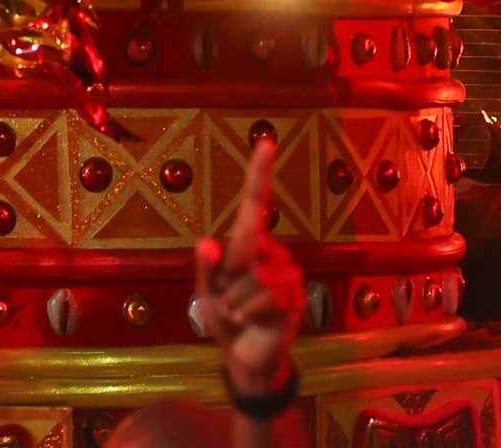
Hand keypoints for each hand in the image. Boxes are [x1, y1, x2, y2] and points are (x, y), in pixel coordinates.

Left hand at [192, 131, 304, 404]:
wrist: (246, 360)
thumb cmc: (225, 321)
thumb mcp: (207, 295)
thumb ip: (205, 270)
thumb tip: (207, 242)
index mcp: (251, 246)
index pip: (255, 204)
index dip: (259, 172)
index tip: (266, 140)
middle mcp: (275, 254)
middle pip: (244, 251)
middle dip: (226, 280)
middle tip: (226, 302)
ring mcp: (289, 277)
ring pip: (254, 278)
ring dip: (236, 301)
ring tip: (240, 315)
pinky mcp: (295, 301)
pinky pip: (266, 298)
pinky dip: (249, 312)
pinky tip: (250, 322)